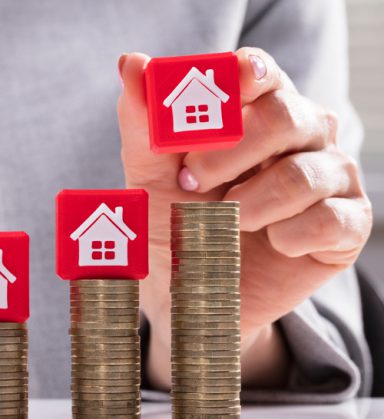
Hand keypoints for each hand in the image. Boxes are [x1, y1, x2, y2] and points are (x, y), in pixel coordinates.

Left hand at [117, 48, 372, 389]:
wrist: (193, 293)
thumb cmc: (174, 223)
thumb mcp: (149, 177)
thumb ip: (143, 124)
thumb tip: (131, 64)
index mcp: (256, 109)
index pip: (259, 72)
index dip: (239, 79)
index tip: (219, 96)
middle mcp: (303, 132)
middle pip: (285, 117)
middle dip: (230, 154)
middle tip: (191, 184)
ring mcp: (331, 175)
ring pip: (303, 174)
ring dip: (250, 206)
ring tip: (226, 223)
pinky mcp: (348, 223)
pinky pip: (329, 220)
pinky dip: (287, 238)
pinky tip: (270, 243)